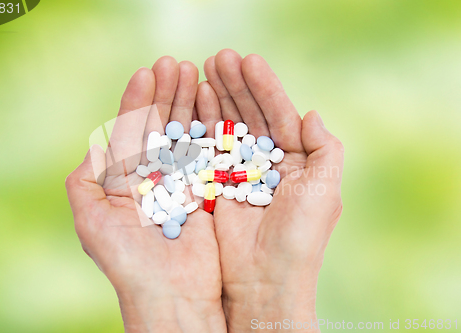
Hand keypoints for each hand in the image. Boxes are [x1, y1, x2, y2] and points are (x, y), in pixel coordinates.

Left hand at [66, 57, 225, 332]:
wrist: (171, 296)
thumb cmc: (126, 263)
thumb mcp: (90, 222)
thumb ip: (85, 181)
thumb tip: (95, 143)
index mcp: (123, 181)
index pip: (131, 132)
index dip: (137, 101)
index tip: (148, 72)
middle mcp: (152, 177)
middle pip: (160, 126)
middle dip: (166, 94)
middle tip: (175, 63)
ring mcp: (181, 182)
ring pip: (185, 134)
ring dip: (188, 103)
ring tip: (195, 72)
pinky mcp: (206, 191)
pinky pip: (208, 153)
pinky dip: (210, 128)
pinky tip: (212, 103)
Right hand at [204, 49, 343, 331]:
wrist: (265, 280)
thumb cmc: (300, 237)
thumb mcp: (325, 189)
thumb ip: (325, 149)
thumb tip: (311, 113)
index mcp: (296, 160)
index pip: (278, 114)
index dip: (265, 87)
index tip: (248, 60)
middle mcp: (267, 162)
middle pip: (250, 114)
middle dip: (236, 85)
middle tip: (220, 57)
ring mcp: (239, 172)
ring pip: (227, 126)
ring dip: (218, 97)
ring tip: (204, 69)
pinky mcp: (216, 184)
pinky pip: (208, 148)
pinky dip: (202, 124)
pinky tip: (196, 101)